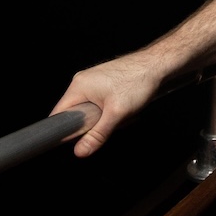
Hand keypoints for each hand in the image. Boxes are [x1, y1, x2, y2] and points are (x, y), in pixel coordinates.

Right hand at [51, 53, 165, 157]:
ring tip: (123, 114)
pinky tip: (126, 109)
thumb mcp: (116, 114)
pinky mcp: (103, 84)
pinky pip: (100, 105)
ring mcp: (93, 82)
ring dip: (106, 119)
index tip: (75, 142)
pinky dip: (111, 112)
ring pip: (90, 112)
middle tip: (111, 123)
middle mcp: (82, 82)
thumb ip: (97, 135)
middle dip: (93, 125)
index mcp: (78, 86)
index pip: (59, 114)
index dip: (64, 131)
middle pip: (76, 115)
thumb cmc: (137, 82)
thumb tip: (80, 151)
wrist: (156, 65)